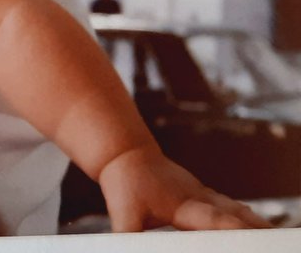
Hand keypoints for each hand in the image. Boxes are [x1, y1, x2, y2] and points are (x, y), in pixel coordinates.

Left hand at [98, 145, 269, 231]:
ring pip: (238, 210)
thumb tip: (124, 250)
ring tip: (273, 238)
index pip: (213, 219)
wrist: (125, 153)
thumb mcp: (122, 213)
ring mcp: (204, 195)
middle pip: (235, 214)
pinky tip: (259, 228)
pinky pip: (232, 208)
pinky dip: (248, 219)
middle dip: (254, 229)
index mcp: (182, 203)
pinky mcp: (204, 197)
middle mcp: (199, 198)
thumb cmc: (124, 183)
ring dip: (256, 224)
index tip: (246, 236)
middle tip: (272, 240)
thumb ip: (128, 237)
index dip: (231, 228)